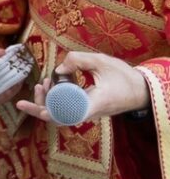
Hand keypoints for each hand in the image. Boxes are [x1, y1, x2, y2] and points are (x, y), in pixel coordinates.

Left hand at [16, 52, 149, 122]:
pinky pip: (66, 110)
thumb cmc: (124, 76)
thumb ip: (78, 60)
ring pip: (60, 115)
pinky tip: (51, 85)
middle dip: (41, 106)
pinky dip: (55, 100)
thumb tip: (58, 68)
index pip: (70, 116)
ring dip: (47, 101)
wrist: (141, 91)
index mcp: (94, 103)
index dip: (53, 114)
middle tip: (38, 86)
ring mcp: (87, 113)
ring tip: (42, 83)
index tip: (42, 111)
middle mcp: (89, 112)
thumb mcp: (101, 61)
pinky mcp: (86, 110)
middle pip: (59, 118)